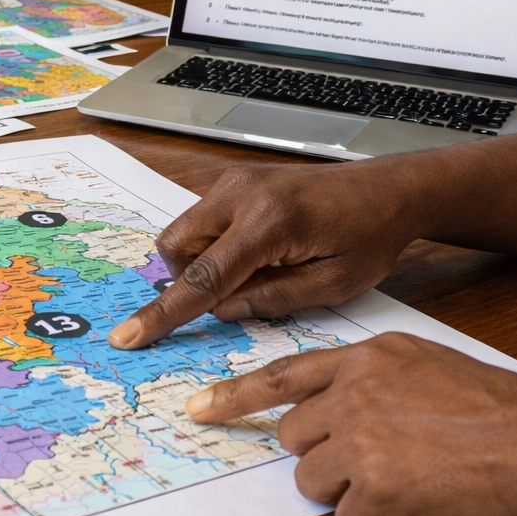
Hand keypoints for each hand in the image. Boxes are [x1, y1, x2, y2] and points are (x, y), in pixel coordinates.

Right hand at [108, 161, 424, 349]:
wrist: (388, 189)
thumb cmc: (371, 238)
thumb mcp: (333, 285)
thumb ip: (271, 300)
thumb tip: (220, 310)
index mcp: (269, 223)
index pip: (203, 278)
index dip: (164, 313)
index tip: (128, 337)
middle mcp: (242, 193)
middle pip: (177, 248)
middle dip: (190, 280)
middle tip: (236, 293)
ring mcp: (235, 180)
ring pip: (185, 232)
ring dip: (204, 261)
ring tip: (257, 269)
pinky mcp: (236, 178)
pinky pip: (202, 219)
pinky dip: (214, 244)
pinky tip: (256, 251)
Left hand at [186, 332, 516, 515]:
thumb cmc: (504, 410)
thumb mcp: (430, 367)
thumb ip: (377, 381)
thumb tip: (340, 410)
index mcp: (366, 359)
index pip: (281, 376)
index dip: (234, 397)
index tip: (197, 409)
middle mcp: (353, 394)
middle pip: (294, 437)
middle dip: (325, 457)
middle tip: (378, 463)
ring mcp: (361, 442)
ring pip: (313, 481)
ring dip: (351, 492)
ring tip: (408, 482)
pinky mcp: (377, 491)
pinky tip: (421, 507)